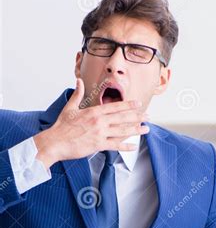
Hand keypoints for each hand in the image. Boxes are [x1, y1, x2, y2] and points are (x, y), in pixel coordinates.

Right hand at [33, 78, 149, 168]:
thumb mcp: (69, 108)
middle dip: (137, 117)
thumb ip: (77, 94)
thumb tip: (78, 81)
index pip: (115, 107)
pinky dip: (125, 146)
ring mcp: (99, 133)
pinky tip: (134, 146)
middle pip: (122, 118)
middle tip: (148, 116)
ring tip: (146, 129)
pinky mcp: (98, 145)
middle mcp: (99, 122)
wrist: (55, 142)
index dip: (128, 105)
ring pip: (122, 131)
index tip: (138, 104)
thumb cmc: (61, 127)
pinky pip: (115, 145)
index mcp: (93, 112)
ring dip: (136, 130)